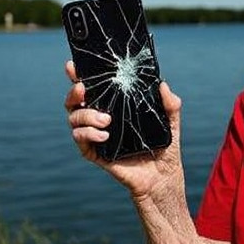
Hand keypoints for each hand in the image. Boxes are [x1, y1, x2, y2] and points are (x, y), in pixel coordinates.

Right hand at [64, 61, 184, 201]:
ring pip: (74, 119)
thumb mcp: (171, 121)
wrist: (162, 176)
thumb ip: (170, 103)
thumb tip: (163, 84)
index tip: (72, 67)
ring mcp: (95, 136)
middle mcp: (100, 118)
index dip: (78, 76)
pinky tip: (104, 135)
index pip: (93, 89)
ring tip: (107, 120)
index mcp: (115, 106)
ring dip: (85, 115)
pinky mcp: (95, 153)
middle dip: (74, 93)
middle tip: (83, 90)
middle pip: (75, 102)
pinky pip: (80, 140)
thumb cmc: (164, 146)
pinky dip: (88, 134)